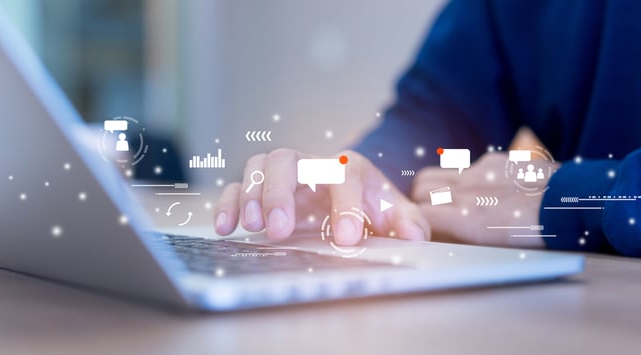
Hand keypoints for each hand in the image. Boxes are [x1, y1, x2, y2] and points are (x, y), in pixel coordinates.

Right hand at [214, 149, 429, 244]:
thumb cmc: (372, 206)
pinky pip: (237, 186)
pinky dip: (229, 203)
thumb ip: (408, 223)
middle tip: (278, 230)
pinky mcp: (262, 190)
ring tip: (253, 226)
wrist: (353, 196)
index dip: (344, 206)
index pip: (344, 178)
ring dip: (252, 194)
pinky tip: (226, 229)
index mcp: (348, 168)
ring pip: (259, 166)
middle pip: (288, 161)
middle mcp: (312, 165)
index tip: (345, 239)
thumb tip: (414, 236)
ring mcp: (284, 175)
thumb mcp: (396, 214)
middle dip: (280, 193)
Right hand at [410, 152, 556, 247]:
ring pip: (434, 174)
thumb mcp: (493, 245)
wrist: (573, 202)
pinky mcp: (494, 160)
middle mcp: (465, 190)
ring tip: (446, 201)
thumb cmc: (538, 232)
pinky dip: (465, 178)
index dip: (416, 223)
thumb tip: (441, 236)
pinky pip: (466, 166)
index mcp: (464, 217)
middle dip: (419, 203)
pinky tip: (483, 189)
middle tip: (429, 215)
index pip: (417, 214)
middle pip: (418, 189)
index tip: (420, 231)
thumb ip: (461, 236)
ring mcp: (478, 172)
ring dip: (433, 188)